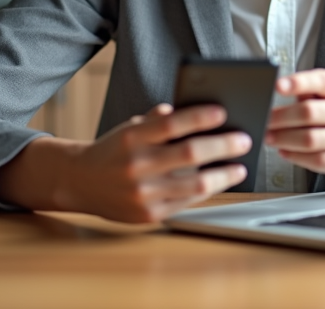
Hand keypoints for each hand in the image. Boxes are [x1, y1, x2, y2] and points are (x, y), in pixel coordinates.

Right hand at [0, 103, 250, 222]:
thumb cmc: (113, 150)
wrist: (80, 182)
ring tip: (239, 166)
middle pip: (189, 154)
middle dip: (223, 146)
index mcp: (131, 138)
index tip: (222, 112)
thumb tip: (190, 109)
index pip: (172, 124)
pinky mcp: (148, 214)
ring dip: (223, 174)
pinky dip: (207, 191)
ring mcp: (142, 193)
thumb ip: (158, 119)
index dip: (199, 117)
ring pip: (194, 183)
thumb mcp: (130, 128)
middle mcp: (136, 166)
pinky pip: (186, 201)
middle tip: (244, 139)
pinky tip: (219, 182)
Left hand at [265, 69, 324, 182]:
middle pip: (310, 113)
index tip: (277, 86)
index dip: (299, 82)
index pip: (322, 81)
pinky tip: (284, 151)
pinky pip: (316, 160)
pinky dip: (296, 157)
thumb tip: (278, 91)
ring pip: (311, 140)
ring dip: (284, 139)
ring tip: (269, 136)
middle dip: (281, 117)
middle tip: (264, 120)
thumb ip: (307, 90)